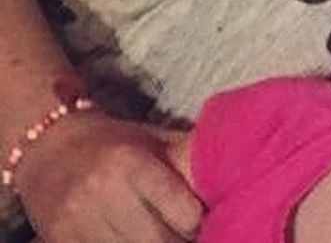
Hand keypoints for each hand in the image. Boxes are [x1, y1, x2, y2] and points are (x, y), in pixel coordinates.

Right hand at [14, 110, 200, 242]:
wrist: (49, 149)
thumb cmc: (117, 143)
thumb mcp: (155, 140)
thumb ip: (189, 157)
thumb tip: (237, 170)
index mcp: (132, 164)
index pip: (184, 213)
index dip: (198, 221)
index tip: (203, 218)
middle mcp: (103, 193)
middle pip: (158, 242)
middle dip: (179, 242)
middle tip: (188, 235)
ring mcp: (78, 222)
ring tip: (166, 237)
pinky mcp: (61, 241)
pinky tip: (135, 240)